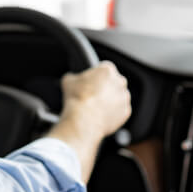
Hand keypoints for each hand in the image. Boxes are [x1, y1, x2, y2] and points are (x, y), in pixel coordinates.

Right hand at [48, 61, 132, 180]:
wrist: (81, 122)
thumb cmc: (73, 101)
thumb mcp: (67, 82)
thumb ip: (72, 78)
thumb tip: (69, 80)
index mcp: (106, 70)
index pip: (103, 69)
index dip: (95, 79)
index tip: (90, 87)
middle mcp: (119, 83)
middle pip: (113, 84)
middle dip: (104, 91)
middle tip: (91, 100)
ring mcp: (124, 99)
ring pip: (118, 99)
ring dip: (109, 105)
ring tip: (95, 113)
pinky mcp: (125, 114)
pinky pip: (119, 113)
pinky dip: (112, 117)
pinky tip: (100, 121)